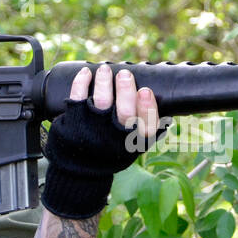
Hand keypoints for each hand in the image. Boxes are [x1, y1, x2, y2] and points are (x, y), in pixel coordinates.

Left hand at [41, 65, 161, 218]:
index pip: (148, 126)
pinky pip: (78, 97)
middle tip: (125, 74)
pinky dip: (81, 82)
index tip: (145, 91)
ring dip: (104, 82)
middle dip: (126, 90)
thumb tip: (160, 104)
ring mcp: (95, 127)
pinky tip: (86, 72)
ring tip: (105, 70)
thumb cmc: (112, 150)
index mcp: (135, 141)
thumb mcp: (133, 145)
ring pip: (102, 102)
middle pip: (125, 112)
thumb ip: (146, 127)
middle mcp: (117, 136)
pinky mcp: (76, 120)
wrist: (81, 167)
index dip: (147, 108)